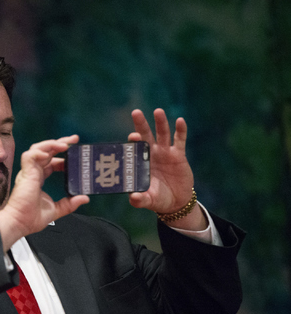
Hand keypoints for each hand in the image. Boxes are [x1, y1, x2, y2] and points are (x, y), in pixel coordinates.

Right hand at [0, 136, 88, 250]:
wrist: (20, 223)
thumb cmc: (31, 218)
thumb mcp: (57, 209)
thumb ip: (70, 203)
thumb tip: (85, 198)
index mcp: (39, 178)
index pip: (51, 161)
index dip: (63, 156)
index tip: (75, 154)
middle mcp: (33, 172)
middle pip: (46, 151)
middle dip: (60, 143)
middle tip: (74, 139)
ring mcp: (28, 172)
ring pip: (37, 149)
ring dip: (51, 144)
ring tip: (65, 145)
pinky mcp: (25, 173)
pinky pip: (29, 156)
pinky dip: (39, 152)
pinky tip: (49, 154)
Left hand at [128, 108, 205, 229]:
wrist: (176, 202)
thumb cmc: (158, 199)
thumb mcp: (148, 200)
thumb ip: (140, 199)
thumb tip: (133, 198)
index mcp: (140, 163)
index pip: (134, 149)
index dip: (133, 142)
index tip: (132, 136)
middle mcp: (150, 154)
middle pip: (145, 136)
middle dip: (141, 124)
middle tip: (136, 112)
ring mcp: (164, 153)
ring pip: (162, 134)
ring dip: (160, 123)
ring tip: (158, 111)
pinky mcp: (178, 155)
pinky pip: (179, 140)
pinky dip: (180, 130)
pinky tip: (180, 121)